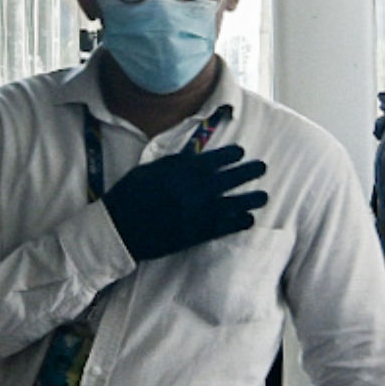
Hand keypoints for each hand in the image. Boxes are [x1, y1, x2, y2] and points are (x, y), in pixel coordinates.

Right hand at [102, 143, 266, 260]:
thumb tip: (194, 151)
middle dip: (247, 172)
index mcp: (181, 172)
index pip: (212, 160)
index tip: (241, 151)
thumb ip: (174, 161)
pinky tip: (249, 220)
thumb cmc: (130, 194)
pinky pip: (222, 227)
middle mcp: (193, 190)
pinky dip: (237, 223)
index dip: (229, 155)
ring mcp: (196, 213)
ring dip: (249, 199)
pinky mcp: (195, 234)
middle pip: (228, 179)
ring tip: (264, 196)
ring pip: (231, 204)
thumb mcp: (149, 169)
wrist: (120, 228)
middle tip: (262, 167)